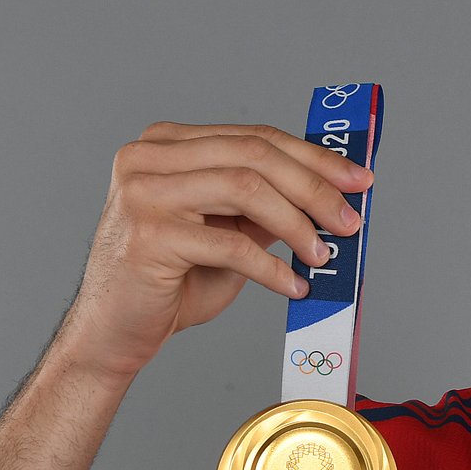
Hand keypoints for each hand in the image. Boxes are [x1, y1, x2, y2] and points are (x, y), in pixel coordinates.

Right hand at [56, 120, 371, 381]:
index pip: (255, 138)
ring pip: (245, 188)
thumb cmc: (171, 281)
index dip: (314, 157)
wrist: (112, 332)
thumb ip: (265, 207)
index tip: (358, 179)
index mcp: (167, 144)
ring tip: (324, 255)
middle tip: (350, 220)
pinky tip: (293, 284)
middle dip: (314, 187)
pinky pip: (230, 243)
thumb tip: (331, 197)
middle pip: (254, 155)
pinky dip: (271, 267)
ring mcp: (144, 192)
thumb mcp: (227, 232)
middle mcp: (149, 157)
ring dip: (297, 224)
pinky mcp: (149, 235)